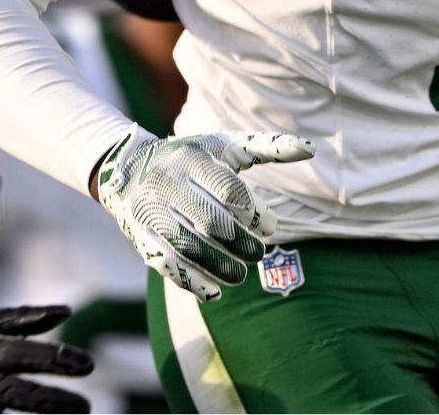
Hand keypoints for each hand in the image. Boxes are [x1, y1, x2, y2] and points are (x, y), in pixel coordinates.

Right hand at [95, 127, 315, 300]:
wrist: (127, 168)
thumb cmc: (192, 157)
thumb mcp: (225, 145)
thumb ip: (267, 147)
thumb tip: (311, 149)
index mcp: (193, 157)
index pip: (230, 191)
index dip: (255, 215)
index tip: (270, 228)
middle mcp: (169, 183)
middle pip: (211, 222)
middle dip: (240, 244)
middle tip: (257, 254)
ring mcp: (152, 211)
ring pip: (189, 247)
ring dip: (220, 268)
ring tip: (240, 275)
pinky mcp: (140, 236)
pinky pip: (166, 264)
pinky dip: (192, 282)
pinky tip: (214, 292)